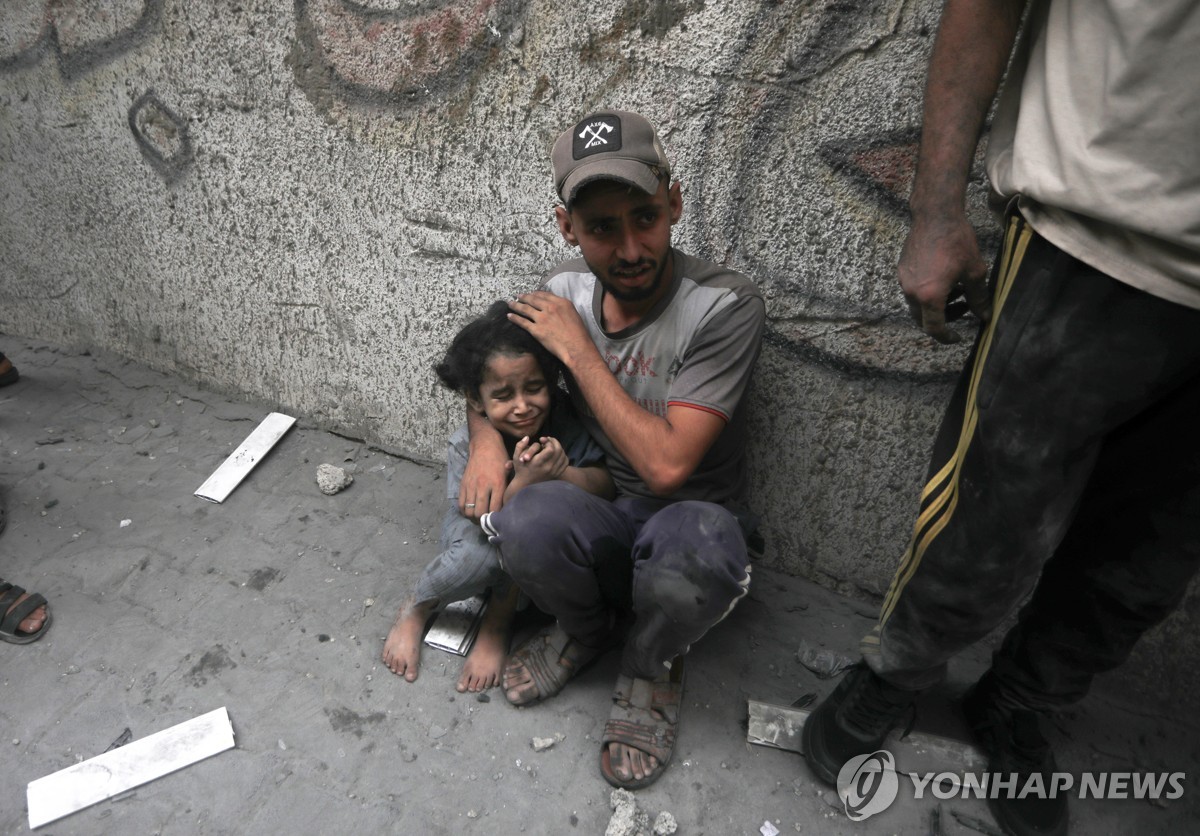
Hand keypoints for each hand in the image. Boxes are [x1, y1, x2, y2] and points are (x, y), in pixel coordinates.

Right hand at [458, 440, 509, 519]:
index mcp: (497, 484)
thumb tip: (508, 506)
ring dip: (474, 518)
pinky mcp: (463, 484)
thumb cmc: (500, 459)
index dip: (497, 517)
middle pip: (480, 513)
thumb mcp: (509, 473)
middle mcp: (483, 486)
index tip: (499, 519)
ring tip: (479, 517)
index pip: (495, 509)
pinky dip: (465, 511)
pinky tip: (471, 511)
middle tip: (488, 521)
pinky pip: (460, 504)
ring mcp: (471, 485)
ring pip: (469, 511)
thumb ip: (508, 489)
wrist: (485, 445)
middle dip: (484, 520)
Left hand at [508, 291, 593, 363]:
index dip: (535, 293)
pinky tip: (509, 316)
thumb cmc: (579, 334)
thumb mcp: (573, 314)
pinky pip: (522, 322)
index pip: (544, 294)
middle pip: (533, 299)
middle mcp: (550, 308)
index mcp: (561, 303)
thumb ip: (562, 308)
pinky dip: (514, 318)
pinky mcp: (536, 330)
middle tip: (518, 296)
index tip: (531, 294)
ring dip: (516, 305)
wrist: (576, 347)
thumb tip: (554, 307)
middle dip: (524, 297)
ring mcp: (542, 319)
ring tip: (510, 304)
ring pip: (525, 309)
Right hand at [511, 435, 567, 484]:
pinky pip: (565, 462)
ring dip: (559, 447)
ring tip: (552, 445)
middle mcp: (548, 468)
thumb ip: (520, 445)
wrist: (526, 485)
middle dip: (554, 442)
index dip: (548, 441)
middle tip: (548, 439)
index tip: (542, 440)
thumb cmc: (521, 469)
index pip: (550, 449)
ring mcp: (554, 472)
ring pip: (563, 455)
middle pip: (559, 450)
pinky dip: (563, 455)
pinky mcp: (557, 474)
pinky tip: (556, 453)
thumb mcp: (516, 457)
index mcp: (538, 463)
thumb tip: (527, 437)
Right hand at [897, 211, 990, 343]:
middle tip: (963, 308)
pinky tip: (943, 278)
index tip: (957, 337)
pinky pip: (913, 290)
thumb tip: (985, 316)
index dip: (946, 337)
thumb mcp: (974, 272)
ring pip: (917, 305)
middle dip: (942, 320)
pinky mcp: (902, 270)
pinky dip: (927, 293)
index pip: (934, 328)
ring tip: (957, 290)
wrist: (935, 215)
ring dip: (936, 305)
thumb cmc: (957, 242)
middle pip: (923, 319)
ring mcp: (904, 281)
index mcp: (929, 296)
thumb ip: (978, 298)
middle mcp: (912, 292)